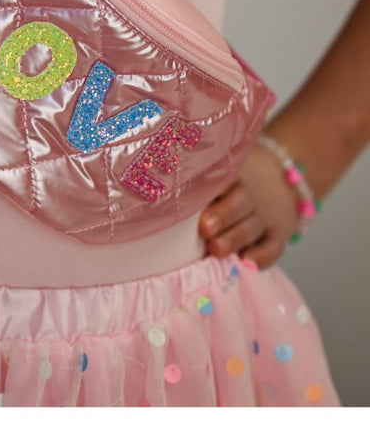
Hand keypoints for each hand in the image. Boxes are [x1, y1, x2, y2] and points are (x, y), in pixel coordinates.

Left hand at [198, 142, 298, 268]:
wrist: (281, 182)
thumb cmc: (231, 185)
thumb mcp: (219, 173)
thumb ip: (195, 182)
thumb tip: (155, 192)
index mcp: (231, 176)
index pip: (223, 177)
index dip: (211, 186)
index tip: (193, 196)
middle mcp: (250, 195)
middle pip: (239, 203)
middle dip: (222, 215)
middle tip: (204, 228)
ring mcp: (265, 216)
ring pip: (253, 226)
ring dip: (235, 238)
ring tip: (216, 249)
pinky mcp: (277, 236)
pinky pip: (273, 247)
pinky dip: (262, 256)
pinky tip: (247, 263)